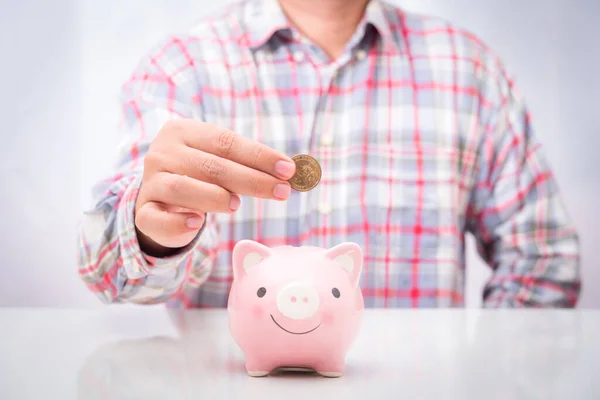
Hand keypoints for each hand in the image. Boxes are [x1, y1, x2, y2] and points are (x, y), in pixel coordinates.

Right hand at [134, 119, 295, 255]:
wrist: (158, 198)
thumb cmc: (198, 176)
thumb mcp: (219, 163)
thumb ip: (247, 165)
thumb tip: (290, 172)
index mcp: (183, 132)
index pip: (226, 141)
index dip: (259, 156)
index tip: (289, 169)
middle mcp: (162, 152)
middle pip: (211, 165)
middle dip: (251, 179)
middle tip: (281, 192)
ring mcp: (150, 182)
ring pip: (182, 187)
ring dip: (213, 196)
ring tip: (236, 205)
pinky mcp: (143, 212)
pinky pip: (157, 218)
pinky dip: (177, 221)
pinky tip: (197, 223)